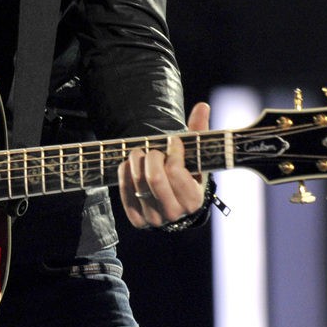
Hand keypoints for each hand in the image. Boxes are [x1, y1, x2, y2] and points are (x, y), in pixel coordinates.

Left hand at [119, 101, 209, 229]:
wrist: (174, 200)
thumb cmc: (187, 174)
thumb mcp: (196, 156)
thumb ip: (199, 131)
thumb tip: (202, 106)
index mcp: (194, 200)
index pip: (176, 171)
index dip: (173, 152)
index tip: (173, 141)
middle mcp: (175, 214)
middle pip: (155, 178)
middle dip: (152, 156)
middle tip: (153, 149)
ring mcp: (156, 219)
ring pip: (138, 183)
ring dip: (135, 161)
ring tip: (139, 152)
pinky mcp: (138, 220)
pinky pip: (125, 193)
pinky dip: (124, 174)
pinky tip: (129, 164)